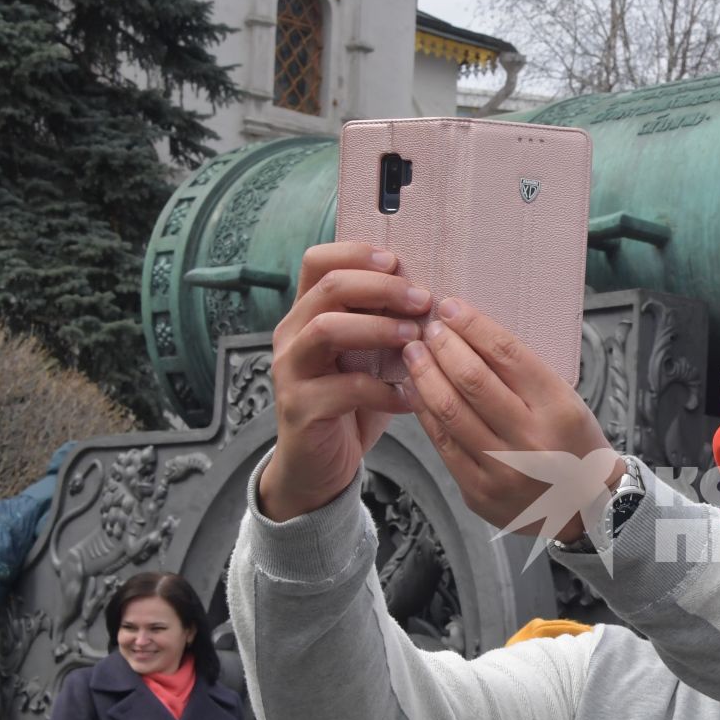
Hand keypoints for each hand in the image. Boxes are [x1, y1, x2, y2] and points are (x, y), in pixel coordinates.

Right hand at [259, 243, 432, 521]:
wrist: (320, 465)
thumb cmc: (352, 402)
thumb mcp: (368, 356)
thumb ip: (383, 323)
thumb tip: (429, 292)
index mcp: (307, 313)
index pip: (319, 261)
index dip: (357, 254)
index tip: (398, 263)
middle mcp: (292, 335)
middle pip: (328, 288)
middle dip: (381, 288)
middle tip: (421, 300)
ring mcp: (291, 371)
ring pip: (326, 329)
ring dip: (378, 329)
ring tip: (414, 340)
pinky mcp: (300, 408)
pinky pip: (344, 389)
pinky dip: (384, 391)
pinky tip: (410, 399)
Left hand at [397, 297, 621, 540]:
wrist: (586, 510)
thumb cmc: (576, 447)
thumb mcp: (567, 403)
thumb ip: (524, 375)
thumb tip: (472, 333)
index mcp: (559, 410)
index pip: (508, 355)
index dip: (474, 326)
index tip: (452, 308)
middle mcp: (531, 441)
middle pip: (472, 379)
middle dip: (443, 346)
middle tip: (429, 328)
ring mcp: (502, 470)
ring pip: (449, 410)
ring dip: (425, 374)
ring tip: (414, 352)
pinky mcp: (478, 491)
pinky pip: (441, 443)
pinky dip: (424, 410)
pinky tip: (416, 389)